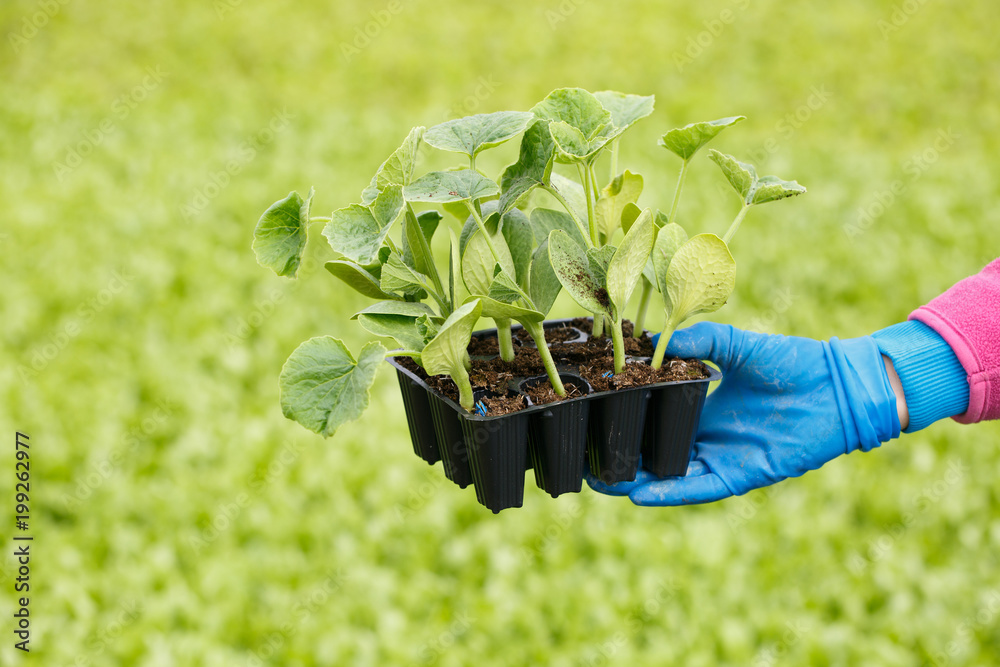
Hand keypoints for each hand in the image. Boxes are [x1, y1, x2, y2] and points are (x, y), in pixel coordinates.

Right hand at [586, 322, 900, 504]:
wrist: (838, 385)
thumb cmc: (792, 362)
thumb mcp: (737, 345)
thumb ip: (701, 341)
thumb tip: (656, 338)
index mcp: (705, 408)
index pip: (657, 421)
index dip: (627, 424)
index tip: (592, 420)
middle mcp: (710, 437)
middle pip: (656, 455)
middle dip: (622, 460)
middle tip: (584, 460)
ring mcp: (725, 457)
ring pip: (672, 477)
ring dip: (637, 481)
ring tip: (599, 482)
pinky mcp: (743, 474)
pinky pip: (701, 488)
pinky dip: (672, 492)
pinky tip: (640, 494)